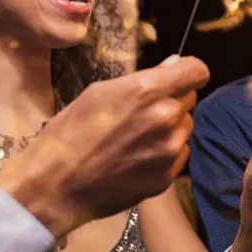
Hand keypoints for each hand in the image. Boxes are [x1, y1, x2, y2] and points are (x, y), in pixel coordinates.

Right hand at [0, 55, 209, 236]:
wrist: (55, 186)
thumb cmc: (70, 133)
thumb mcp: (99, 93)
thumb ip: (143, 79)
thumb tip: (174, 65)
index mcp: (149, 91)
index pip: (197, 71)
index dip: (188, 72)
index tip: (177, 77)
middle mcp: (167, 118)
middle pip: (190, 98)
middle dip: (172, 99)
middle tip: (142, 111)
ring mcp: (170, 150)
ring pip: (185, 127)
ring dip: (169, 127)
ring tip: (136, 137)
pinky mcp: (168, 176)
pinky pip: (179, 154)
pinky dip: (165, 153)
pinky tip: (137, 158)